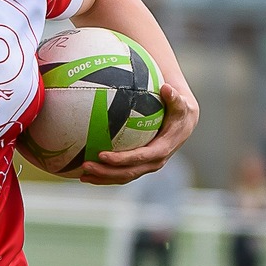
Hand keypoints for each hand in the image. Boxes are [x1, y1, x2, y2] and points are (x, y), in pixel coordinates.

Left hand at [77, 83, 198, 185]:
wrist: (184, 125)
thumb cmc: (179, 111)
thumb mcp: (180, 104)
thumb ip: (174, 97)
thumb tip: (166, 87)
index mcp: (162, 149)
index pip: (139, 157)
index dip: (121, 159)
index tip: (102, 155)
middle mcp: (154, 162)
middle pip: (128, 172)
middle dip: (106, 172)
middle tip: (85, 166)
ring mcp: (146, 167)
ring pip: (123, 177)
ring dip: (102, 178)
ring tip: (82, 174)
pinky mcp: (140, 166)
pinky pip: (121, 174)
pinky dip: (105, 175)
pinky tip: (87, 172)